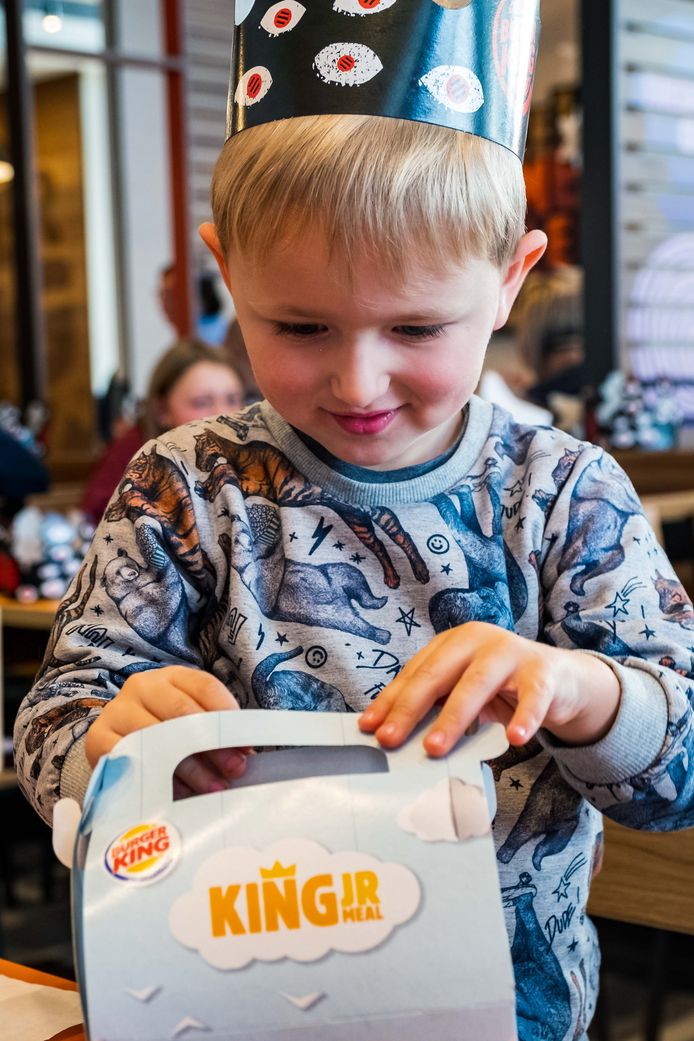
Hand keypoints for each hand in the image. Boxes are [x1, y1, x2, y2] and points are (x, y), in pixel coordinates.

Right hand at [85, 665, 248, 797]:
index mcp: (171, 676)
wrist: (117, 746)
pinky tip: (179, 794)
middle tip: (235, 769)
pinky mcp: (99, 738)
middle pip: (184, 711)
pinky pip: (135, 759)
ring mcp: (118, 710)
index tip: (247, 743)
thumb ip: (215, 731)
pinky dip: (160, 780)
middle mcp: (142, 685)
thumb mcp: (190, 723)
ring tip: (213, 788)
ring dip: (191, 767)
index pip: (204, 686)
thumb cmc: (164, 734)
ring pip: (160, 736)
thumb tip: (244, 753)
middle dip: (214, 744)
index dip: (229, 714)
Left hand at [359, 622, 620, 755]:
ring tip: (435, 747)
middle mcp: (478, 640)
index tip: (369, 728)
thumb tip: (392, 735)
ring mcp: (512, 653)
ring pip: (477, 685)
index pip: (415, 673)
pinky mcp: (543, 672)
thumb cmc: (500, 686)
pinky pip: (533, 697)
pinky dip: (525, 718)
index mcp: (452, 642)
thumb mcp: (463, 689)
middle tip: (390, 740)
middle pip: (437, 675)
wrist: (560, 678)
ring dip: (453, 718)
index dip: (390, 701)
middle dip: (410, 709)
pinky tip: (515, 739)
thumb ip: (435, 704)